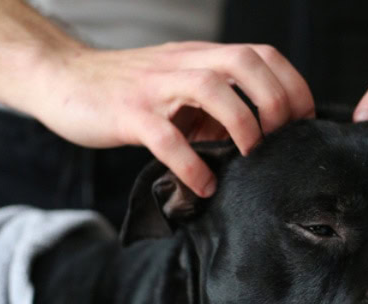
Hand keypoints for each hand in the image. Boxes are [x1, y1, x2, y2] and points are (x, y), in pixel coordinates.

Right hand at [30, 42, 314, 196]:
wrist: (63, 79)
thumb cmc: (127, 92)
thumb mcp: (178, 93)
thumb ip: (214, 110)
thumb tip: (256, 140)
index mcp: (199, 58)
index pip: (259, 54)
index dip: (291, 83)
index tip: (304, 119)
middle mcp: (182, 64)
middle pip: (243, 61)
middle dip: (274, 99)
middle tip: (280, 137)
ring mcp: (155, 87)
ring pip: (209, 86)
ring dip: (240, 122)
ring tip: (250, 155)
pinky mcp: (128, 113)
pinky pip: (165, 136)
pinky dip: (190, 163)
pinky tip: (204, 186)